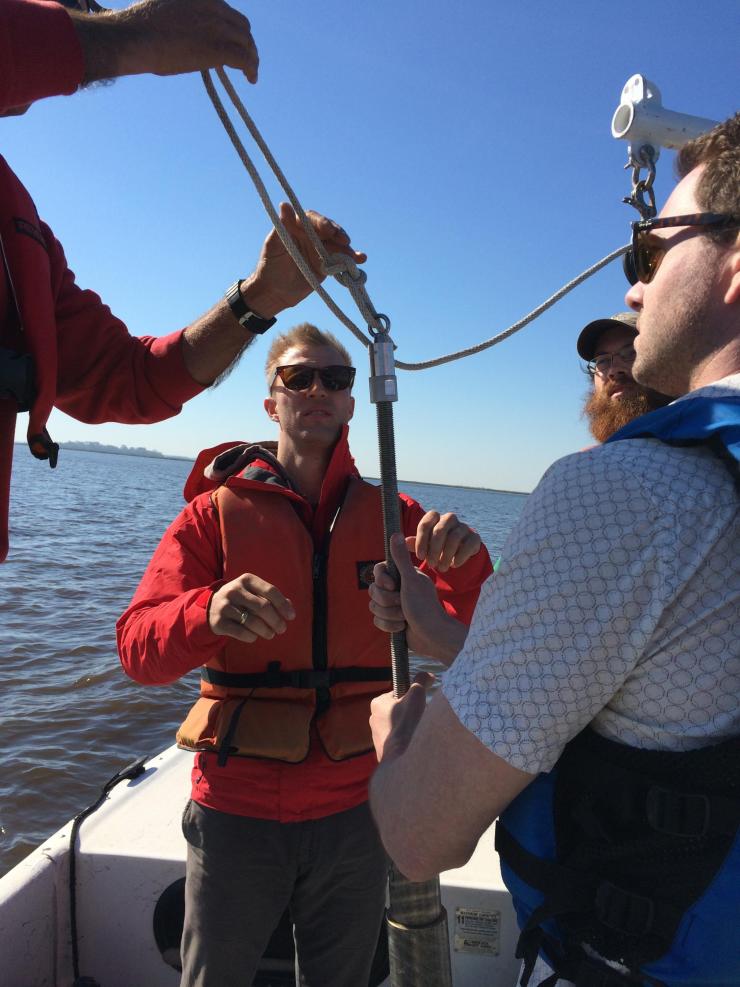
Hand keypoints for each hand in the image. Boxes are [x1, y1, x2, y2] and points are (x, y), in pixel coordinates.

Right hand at [72, 0, 259, 82]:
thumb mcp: (162, 4)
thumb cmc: (139, 25)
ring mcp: (218, 26)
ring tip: (251, 71)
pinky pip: (244, 59)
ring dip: (251, 57)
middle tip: (244, 56)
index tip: (229, 38)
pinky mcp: (219, 48)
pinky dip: (251, 68)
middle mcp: (214, 5)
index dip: (231, 26)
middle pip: (241, 24)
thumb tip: (184, 28)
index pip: (225, 9)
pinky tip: (251, 79)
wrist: (135, 37)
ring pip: (246, 42)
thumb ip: (180, 12)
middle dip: (245, 41)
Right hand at [208, 572, 294, 641]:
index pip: (270, 591)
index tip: (291, 616)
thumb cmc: (240, 600)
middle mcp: (235, 590)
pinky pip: (241, 632)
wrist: (210, 607)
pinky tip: (255, 636)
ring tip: (270, 634)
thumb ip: (271, 598)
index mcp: (247, 580)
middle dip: (276, 620)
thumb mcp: (253, 593)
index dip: (283, 605)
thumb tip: (289, 608)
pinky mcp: (219, 621)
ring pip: (253, 621)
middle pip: (263, 607)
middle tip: (282, 629)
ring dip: (266, 631)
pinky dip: (252, 637)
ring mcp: (225, 606)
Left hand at [241, 203, 366, 317]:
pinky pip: (341, 261)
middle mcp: (312, 236)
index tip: (328, 230)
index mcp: (298, 227)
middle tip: (345, 241)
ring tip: (358, 256)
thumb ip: (282, 226)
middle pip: (330, 231)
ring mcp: (321, 250)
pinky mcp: (328, 265)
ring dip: (349, 250)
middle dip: (339, 235)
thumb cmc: (269, 266)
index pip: (313, 220)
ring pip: (338, 246)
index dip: (322, 223)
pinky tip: (361, 260)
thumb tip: (284, 205)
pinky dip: (352, 261)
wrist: (275, 292)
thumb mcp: (273, 245)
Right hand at [369, 534, 467, 663]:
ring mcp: (393, 605)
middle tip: (402, 604)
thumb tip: (395, 533)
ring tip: (404, 617)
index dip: (382, 580)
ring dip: (389, 614)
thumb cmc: (425, 607)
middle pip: (374, 590)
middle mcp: (396, 588)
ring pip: (374, 606)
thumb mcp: (412, 581)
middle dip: (387, 601)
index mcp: (402, 576)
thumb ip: (401, 558)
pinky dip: (389, 625)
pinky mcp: (390, 620)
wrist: (433, 636)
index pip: (378, 571)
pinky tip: (402, 627)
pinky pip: (376, 620)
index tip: (393, 586)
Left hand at [370, 672, 434, 761]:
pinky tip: (411, 745)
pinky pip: (397, 742)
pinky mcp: (382, 750)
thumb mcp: (416, 695)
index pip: (397, 695)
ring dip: (408, 729)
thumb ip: (421, 681)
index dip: (410, 699)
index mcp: (377, 703)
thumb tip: (428, 674)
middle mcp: (373, 718)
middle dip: (410, 715)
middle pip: (398, 711)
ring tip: (416, 735)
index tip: (418, 707)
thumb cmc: (406, 724)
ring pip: (398, 727)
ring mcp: (376, 736)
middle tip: (418, 721)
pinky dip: (405, 742)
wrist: (401, 759)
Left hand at [411, 510, 481, 571]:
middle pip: (440, 530)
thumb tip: (403, 541)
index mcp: (435, 518)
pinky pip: (468, 545)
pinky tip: (454, 565)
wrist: (457, 552)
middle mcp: (449, 519)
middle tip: (431, 564)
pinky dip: (460, 556)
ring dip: (446, 555)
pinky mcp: (474, 537)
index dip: (422, 540)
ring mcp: (463, 527)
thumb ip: (414, 544)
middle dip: (434, 549)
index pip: (426, 523)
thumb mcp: (424, 546)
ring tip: (441, 568)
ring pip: (454, 538)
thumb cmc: (436, 547)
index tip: (420, 556)